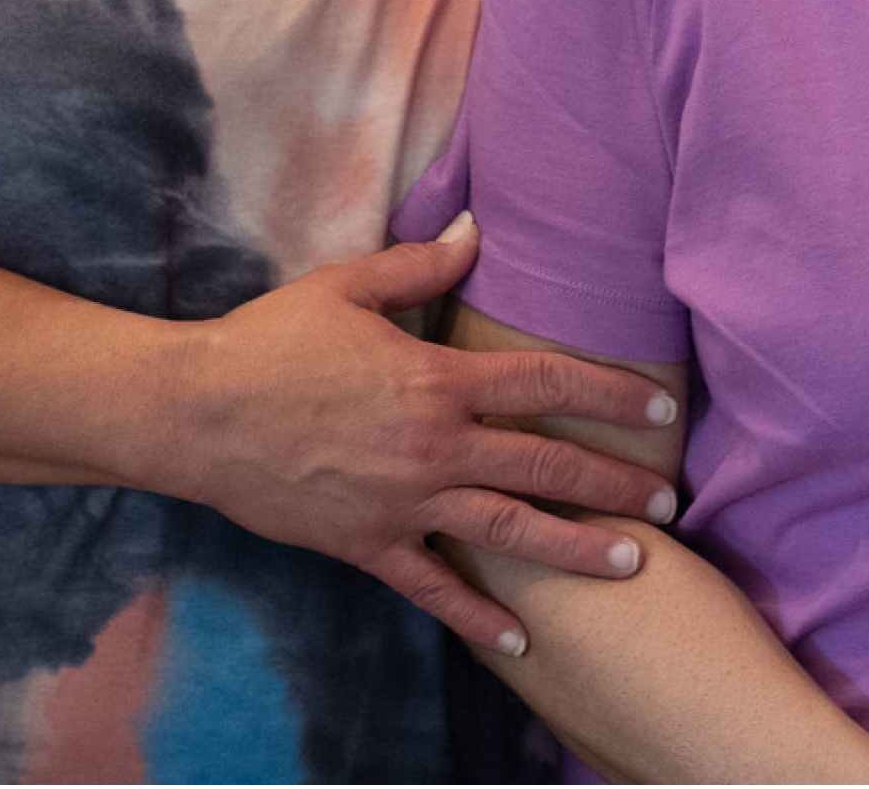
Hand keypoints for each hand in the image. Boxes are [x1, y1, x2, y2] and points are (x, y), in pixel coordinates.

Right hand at [154, 214, 679, 649]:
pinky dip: (477, 614)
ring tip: (633, 564)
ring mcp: (402, 503)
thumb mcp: (349, 286)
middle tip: (671, 499)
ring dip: (575, 551)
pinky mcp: (366, 546)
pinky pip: (433, 587)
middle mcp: (432, 446)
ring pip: (507, 531)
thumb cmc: (272, 342)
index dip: (609, 393)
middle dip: (614, 482)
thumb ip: (421, 263)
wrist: (198, 415)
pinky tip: (520, 639)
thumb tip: (476, 229)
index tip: (661, 408)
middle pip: (542, 464)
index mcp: (436, 379)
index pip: (545, 382)